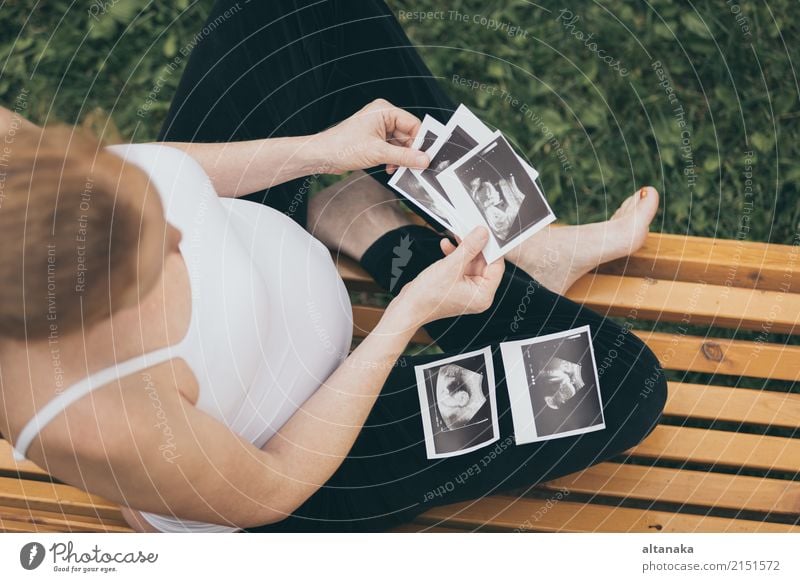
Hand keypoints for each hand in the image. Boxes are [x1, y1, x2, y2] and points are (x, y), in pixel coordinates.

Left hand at [312, 99, 429, 174]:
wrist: (323, 155)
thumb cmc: (344, 147)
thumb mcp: (378, 153)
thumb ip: (403, 157)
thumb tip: (424, 160)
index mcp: (384, 111)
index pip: (412, 124)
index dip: (420, 141)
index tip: (426, 157)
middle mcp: (383, 117)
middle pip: (407, 135)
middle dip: (410, 152)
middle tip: (415, 168)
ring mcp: (378, 129)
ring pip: (400, 144)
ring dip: (401, 158)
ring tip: (398, 169)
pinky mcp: (374, 140)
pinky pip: (392, 149)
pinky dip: (393, 159)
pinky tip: (389, 168)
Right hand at [397, 227, 504, 325]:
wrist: (408, 306)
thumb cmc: (428, 296)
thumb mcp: (451, 266)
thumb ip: (470, 248)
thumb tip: (483, 234)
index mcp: (483, 295)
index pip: (496, 267)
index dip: (492, 248)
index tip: (486, 232)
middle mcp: (478, 294)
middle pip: (484, 263)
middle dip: (475, 246)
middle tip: (469, 229)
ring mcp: (467, 290)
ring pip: (471, 262)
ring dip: (463, 249)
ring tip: (455, 235)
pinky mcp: (457, 285)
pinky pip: (461, 266)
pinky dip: (455, 256)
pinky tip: (446, 246)